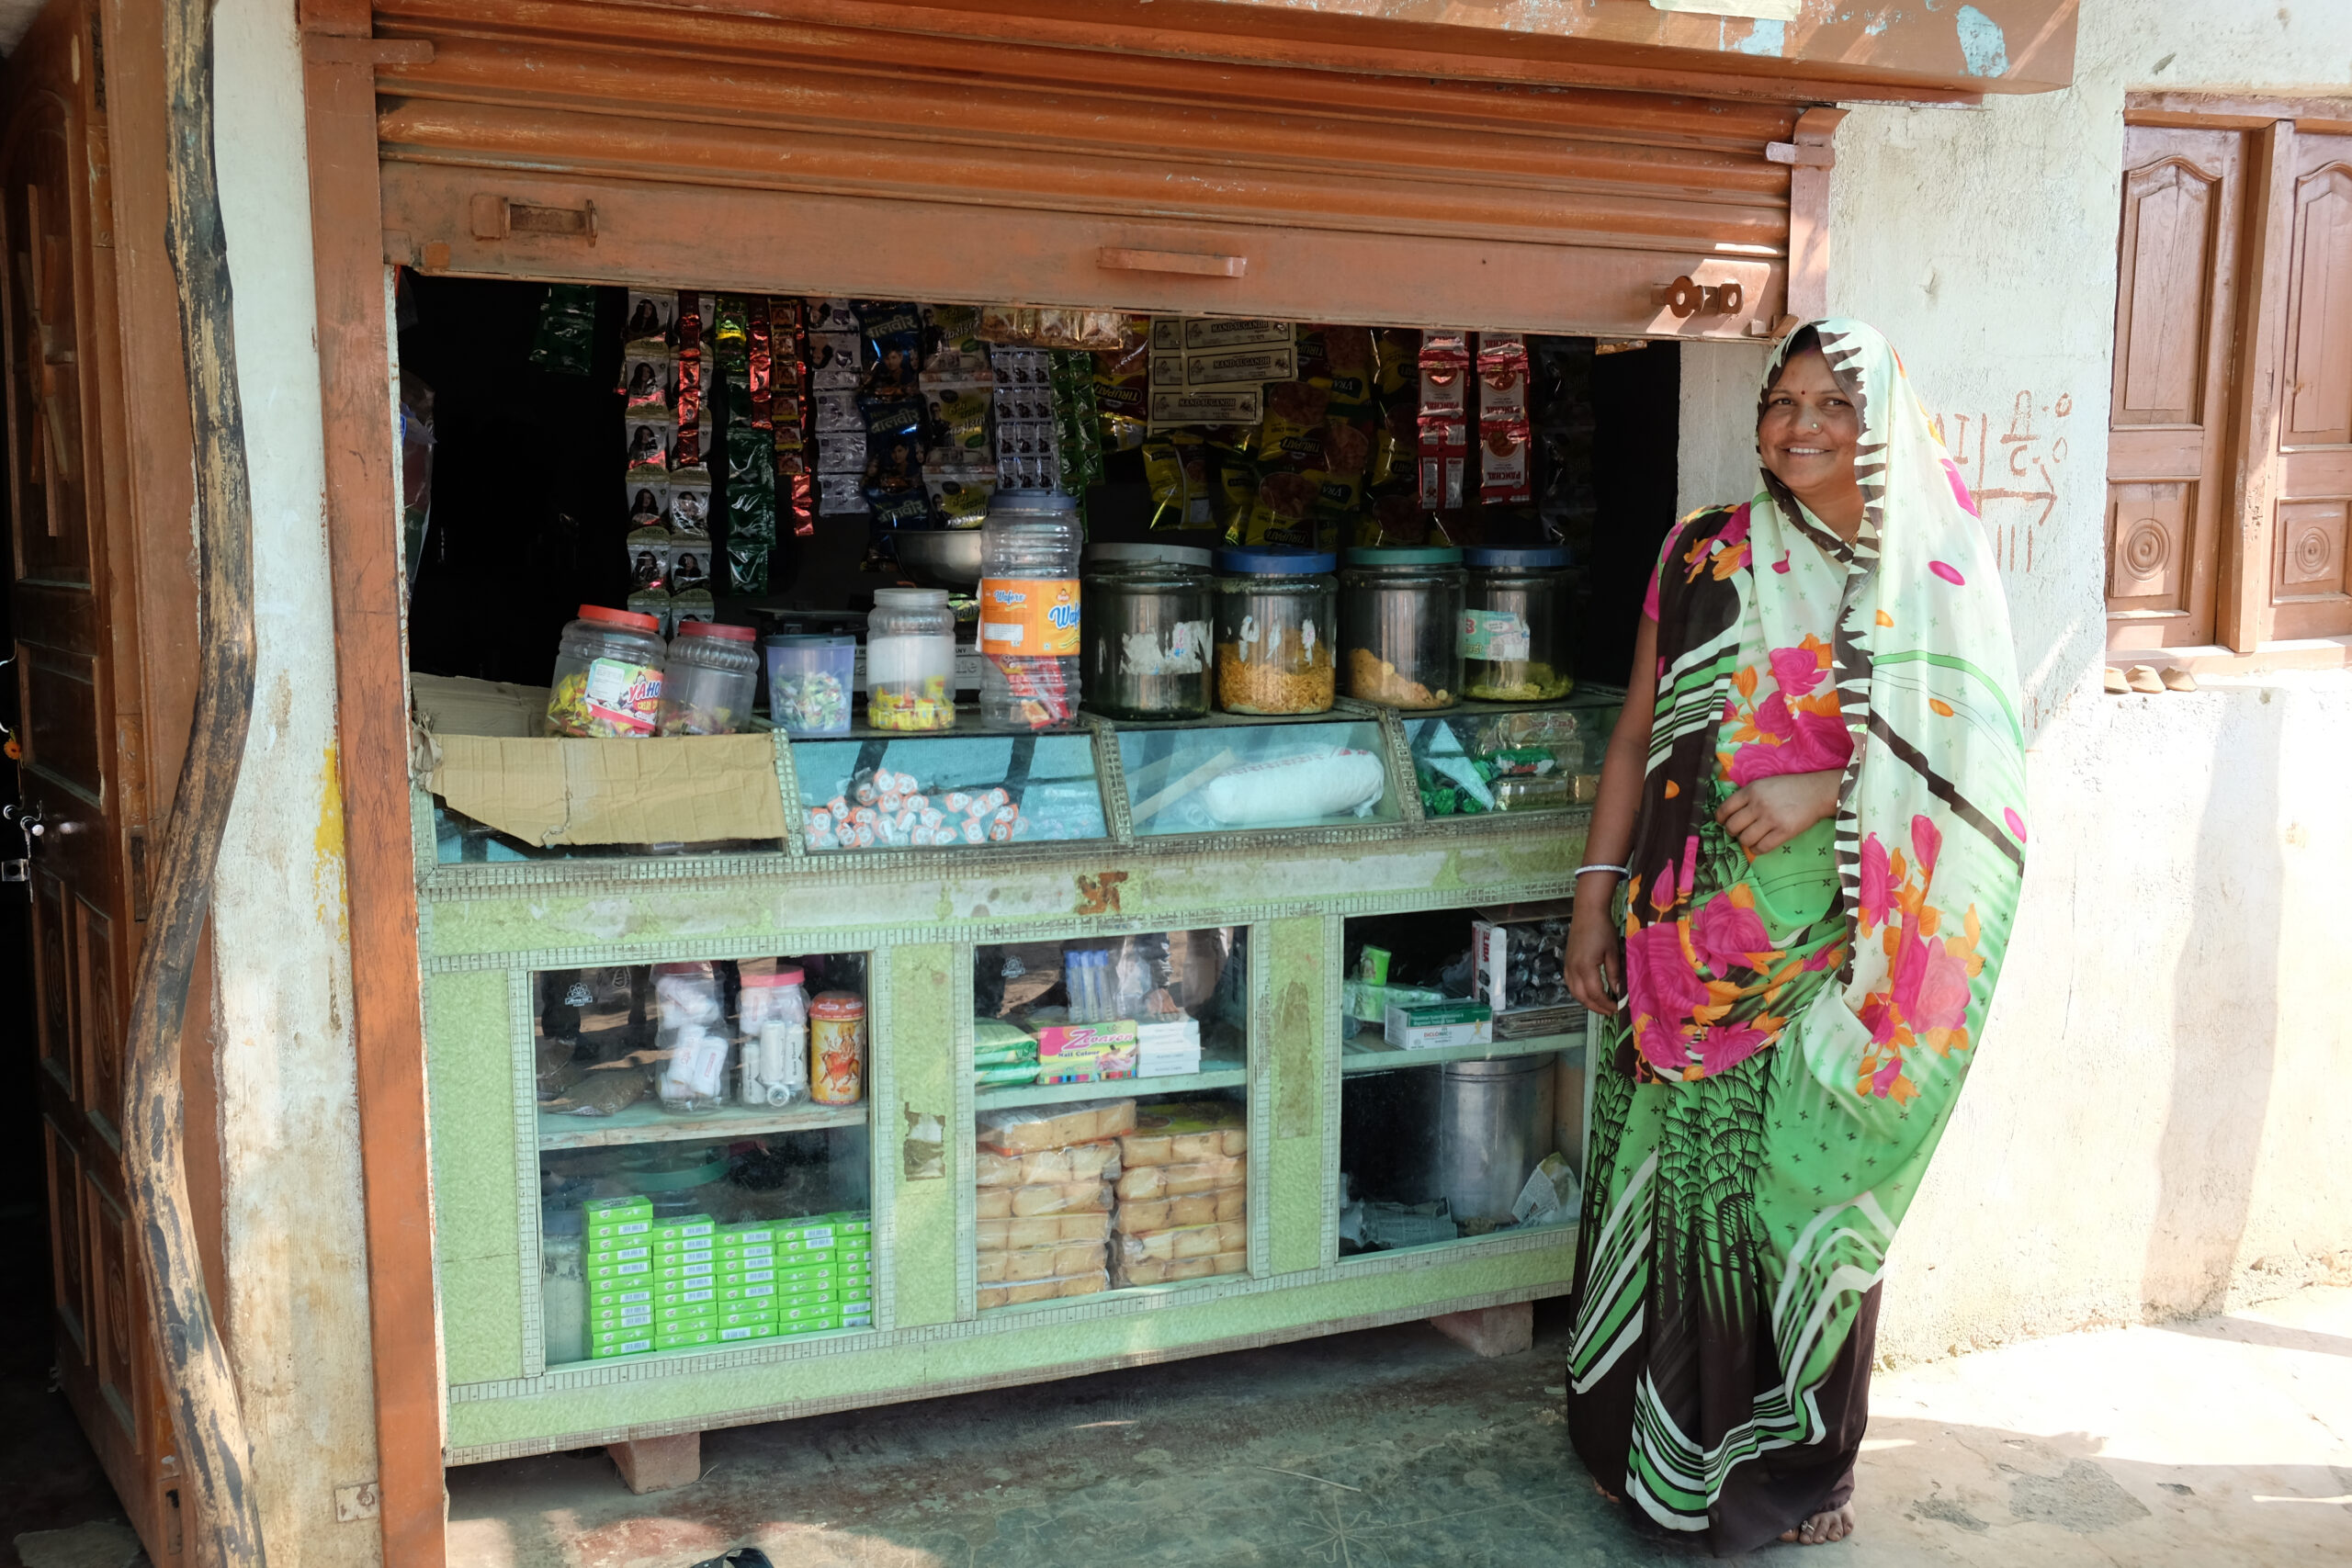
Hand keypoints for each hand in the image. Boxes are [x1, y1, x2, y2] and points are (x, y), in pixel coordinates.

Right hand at [1566, 887, 1623, 1016]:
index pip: (1596, 994)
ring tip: (1600, 1005)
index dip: (1607, 1004)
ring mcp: (1568, 966)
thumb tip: (1618, 992)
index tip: (1618, 1009)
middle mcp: (1573, 969)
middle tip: (1610, 1012)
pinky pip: (1570, 984)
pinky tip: (1589, 993)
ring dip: (1587, 1001)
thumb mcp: (1613, 952)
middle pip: (1582, 997)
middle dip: (1596, 1007)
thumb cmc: (1603, 929)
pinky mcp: (1567, 962)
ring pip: (1574, 992)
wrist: (1587, 911)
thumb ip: (1614, 974)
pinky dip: (1579, 993)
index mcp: (1586, 967)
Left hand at [1715, 770, 1840, 855]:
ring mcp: (1771, 819)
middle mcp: (1758, 804)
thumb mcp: (1764, 784)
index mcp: (1751, 790)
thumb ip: (1748, 796)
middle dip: (1732, 832)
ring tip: (1751, 837)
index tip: (1723, 822)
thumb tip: (1730, 813)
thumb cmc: (1789, 788)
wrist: (1816, 792)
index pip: (1725, 809)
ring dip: (1745, 841)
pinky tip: (1758, 845)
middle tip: (1738, 831)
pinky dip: (1756, 849)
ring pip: (1745, 839)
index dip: (1720, 819)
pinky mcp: (1784, 832)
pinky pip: (1761, 847)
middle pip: (1732, 826)